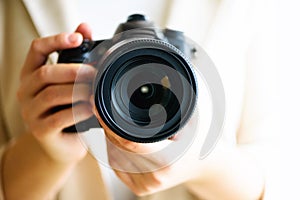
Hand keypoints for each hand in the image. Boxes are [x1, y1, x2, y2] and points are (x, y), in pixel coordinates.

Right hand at [17, 23, 95, 163]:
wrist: (61, 145)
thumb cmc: (67, 110)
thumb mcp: (69, 84)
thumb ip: (75, 57)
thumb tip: (86, 28)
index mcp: (32, 75)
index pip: (36, 49)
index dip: (56, 40)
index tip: (78, 37)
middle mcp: (26, 91)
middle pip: (45, 73)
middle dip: (73, 70)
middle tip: (95, 72)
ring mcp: (31, 112)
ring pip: (51, 94)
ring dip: (77, 90)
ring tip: (94, 90)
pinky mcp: (41, 130)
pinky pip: (59, 118)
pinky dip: (78, 111)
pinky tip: (91, 109)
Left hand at [93, 113, 196, 195]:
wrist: (204, 166)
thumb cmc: (199, 139)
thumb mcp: (193, 117)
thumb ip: (176, 103)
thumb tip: (158, 82)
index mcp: (168, 159)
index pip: (129, 141)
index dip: (110, 123)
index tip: (99, 106)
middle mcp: (154, 176)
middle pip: (118, 146)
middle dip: (109, 125)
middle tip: (106, 106)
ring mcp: (145, 185)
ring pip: (114, 154)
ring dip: (111, 136)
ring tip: (123, 123)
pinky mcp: (139, 188)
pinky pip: (117, 164)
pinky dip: (115, 148)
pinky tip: (125, 139)